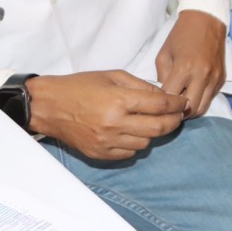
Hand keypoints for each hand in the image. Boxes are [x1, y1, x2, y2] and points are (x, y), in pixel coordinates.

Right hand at [27, 70, 187, 159]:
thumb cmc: (80, 86)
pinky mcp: (100, 154)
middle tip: (179, 116)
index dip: (176, 104)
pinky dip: (136, 144)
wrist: (49, 106)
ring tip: (153, 122)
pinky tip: (134, 133)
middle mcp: (115, 124)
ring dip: (154, 133)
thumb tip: (163, 96)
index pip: (160, 105)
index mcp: (119, 101)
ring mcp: (107, 142)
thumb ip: (140, 86)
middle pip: (158, 128)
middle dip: (174, 122)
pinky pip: (129, 153)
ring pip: (146, 143)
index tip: (183, 103)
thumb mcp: (112, 76)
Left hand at [155, 9, 225, 117]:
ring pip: (202, 108)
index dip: (162, 103)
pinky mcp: (222, 79)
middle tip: (169, 109)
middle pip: (189, 109)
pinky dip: (200, 101)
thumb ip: (162, 77)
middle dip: (177, 112)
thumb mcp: (164, 54)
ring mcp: (214, 79)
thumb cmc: (181, 35)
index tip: (156, 103)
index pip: (171, 98)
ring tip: (180, 106)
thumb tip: (164, 95)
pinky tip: (192, 94)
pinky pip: (210, 98)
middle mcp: (202, 76)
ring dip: (190, 110)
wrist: (206, 20)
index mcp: (184, 68)